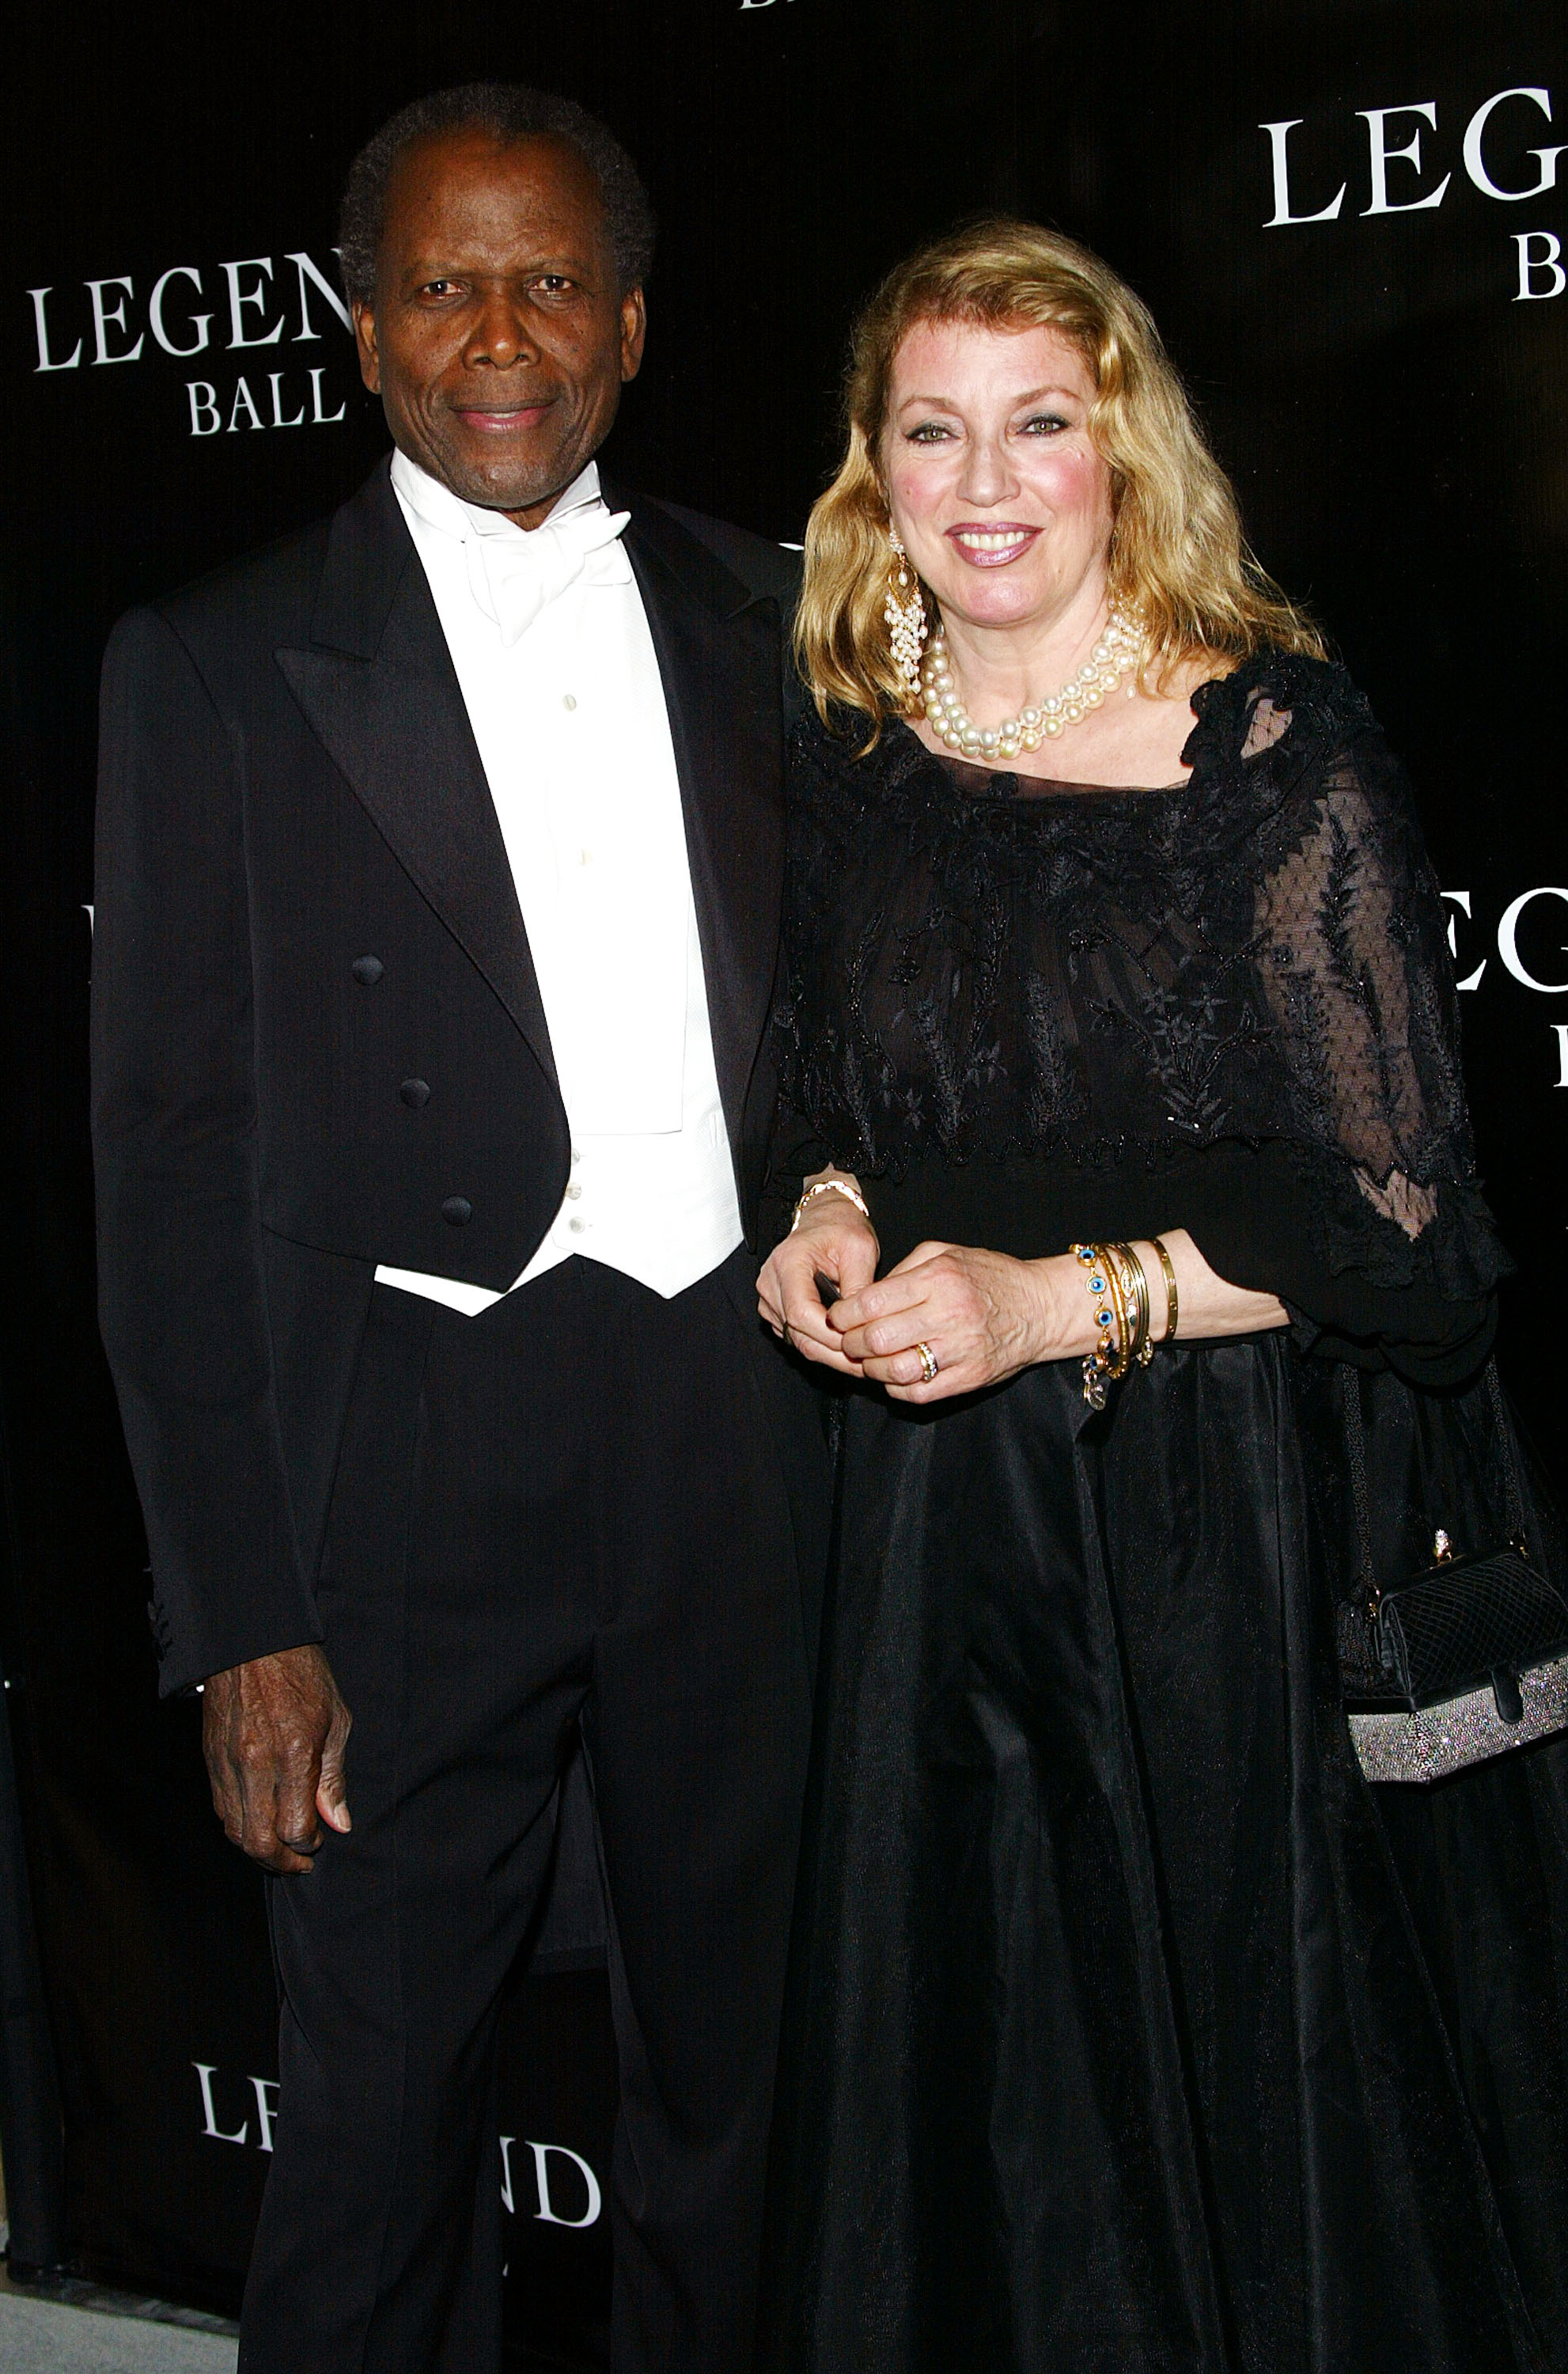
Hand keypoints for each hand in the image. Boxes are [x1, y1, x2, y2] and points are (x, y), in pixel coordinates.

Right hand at [202, 1644, 351, 1874]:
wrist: (251, 1642)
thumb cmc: (301, 1676)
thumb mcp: (336, 1720)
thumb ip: (333, 1777)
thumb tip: (337, 1822)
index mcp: (292, 1754)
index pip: (295, 1828)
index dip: (309, 1844)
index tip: (319, 1840)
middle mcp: (255, 1765)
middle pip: (259, 1840)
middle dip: (281, 1861)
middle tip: (298, 1861)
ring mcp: (228, 1764)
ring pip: (235, 1830)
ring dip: (257, 1848)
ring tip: (279, 1848)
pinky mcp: (211, 1760)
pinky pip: (221, 1808)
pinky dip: (239, 1825)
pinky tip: (257, 1822)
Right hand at [758, 1178, 880, 1375]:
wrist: (824, 1218)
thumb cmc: (841, 1229)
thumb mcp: (860, 1249)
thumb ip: (859, 1287)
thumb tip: (862, 1325)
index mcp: (788, 1263)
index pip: (802, 1314)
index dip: (831, 1336)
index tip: (859, 1345)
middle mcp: (771, 1282)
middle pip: (797, 1334)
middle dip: (834, 1353)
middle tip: (867, 1365)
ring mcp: (769, 1298)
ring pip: (797, 1341)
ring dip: (829, 1354)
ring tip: (861, 1359)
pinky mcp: (775, 1310)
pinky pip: (796, 1337)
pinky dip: (821, 1346)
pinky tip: (845, 1348)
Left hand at [828, 1240, 1063, 1402]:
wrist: (1041, 1307)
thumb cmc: (990, 1276)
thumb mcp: (946, 1254)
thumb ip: (903, 1270)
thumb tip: (863, 1296)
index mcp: (938, 1279)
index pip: (871, 1303)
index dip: (844, 1314)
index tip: (839, 1317)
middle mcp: (949, 1315)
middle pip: (876, 1339)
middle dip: (850, 1343)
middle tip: (849, 1341)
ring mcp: (961, 1350)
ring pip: (894, 1371)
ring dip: (871, 1369)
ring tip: (871, 1360)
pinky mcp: (970, 1378)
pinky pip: (919, 1392)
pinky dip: (896, 1387)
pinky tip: (895, 1375)